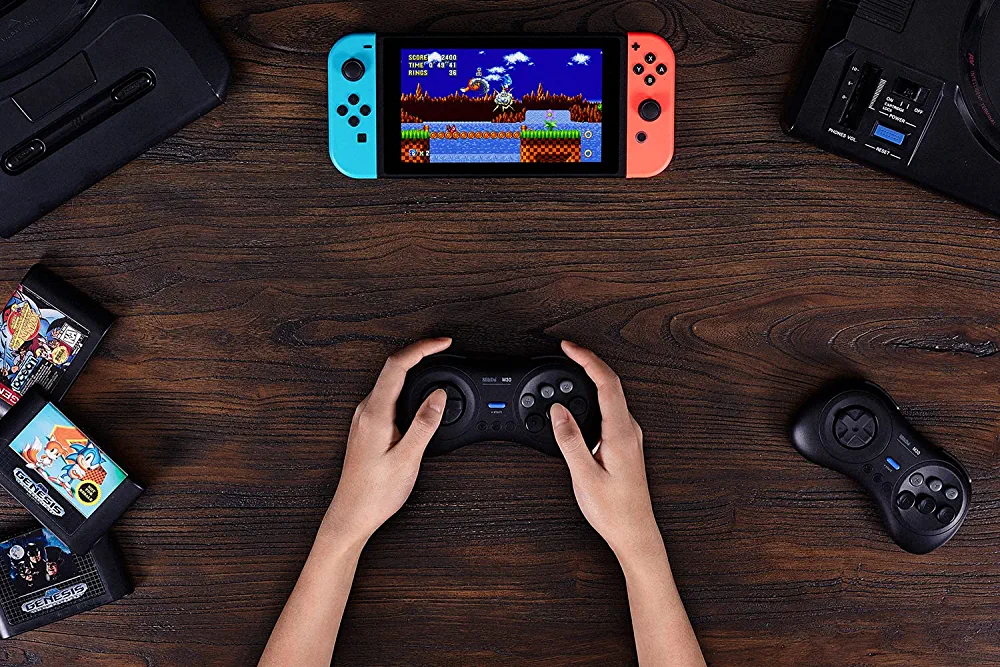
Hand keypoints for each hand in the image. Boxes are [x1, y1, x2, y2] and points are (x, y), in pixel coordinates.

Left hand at [321, 337, 452, 546]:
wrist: (351, 514)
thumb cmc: (375, 492)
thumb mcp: (407, 459)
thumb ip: (424, 424)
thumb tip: (438, 395)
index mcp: (375, 414)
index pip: (397, 366)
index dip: (421, 348)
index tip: (442, 343)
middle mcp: (365, 411)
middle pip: (392, 367)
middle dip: (419, 353)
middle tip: (443, 349)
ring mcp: (364, 418)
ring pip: (389, 381)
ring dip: (412, 368)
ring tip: (434, 364)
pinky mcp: (367, 426)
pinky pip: (387, 395)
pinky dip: (405, 385)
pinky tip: (417, 393)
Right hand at [550, 341, 661, 562]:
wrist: (635, 532)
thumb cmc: (613, 510)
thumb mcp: (584, 476)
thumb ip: (570, 440)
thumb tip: (558, 411)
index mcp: (621, 434)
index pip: (607, 383)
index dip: (588, 360)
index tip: (569, 348)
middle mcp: (630, 430)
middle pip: (611, 383)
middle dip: (588, 362)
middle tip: (567, 352)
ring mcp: (630, 436)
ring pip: (612, 396)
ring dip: (592, 379)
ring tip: (571, 370)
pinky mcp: (626, 443)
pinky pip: (611, 409)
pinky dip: (594, 397)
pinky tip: (581, 402)